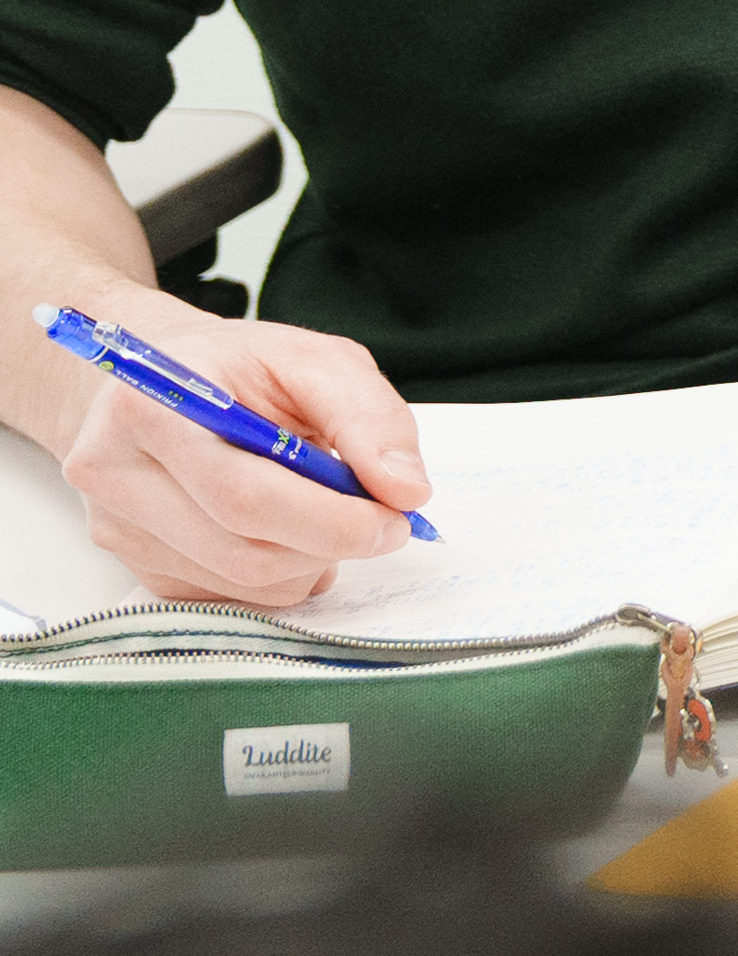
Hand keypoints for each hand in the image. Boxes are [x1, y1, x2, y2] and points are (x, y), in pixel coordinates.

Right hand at [54, 303, 431, 608]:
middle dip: (331, 545)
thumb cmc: (241, 368)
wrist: (164, 382)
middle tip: (382, 523)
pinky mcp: (132, 561)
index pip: (245, 496)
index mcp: (152, 408)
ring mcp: (115, 525)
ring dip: (309, 563)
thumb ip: (369, 417)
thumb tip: (406, 490)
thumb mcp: (315, 360)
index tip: (395, 518)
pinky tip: (286, 530)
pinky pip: (224, 595)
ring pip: (239, 583)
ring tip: (328, 514)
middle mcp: (114, 473)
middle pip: (241, 550)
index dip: (332, 519)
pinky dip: (278, 573)